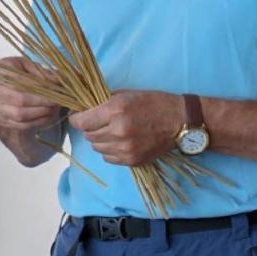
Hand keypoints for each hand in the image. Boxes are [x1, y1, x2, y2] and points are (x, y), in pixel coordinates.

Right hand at [0, 57, 65, 132]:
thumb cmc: (15, 72)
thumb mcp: (25, 64)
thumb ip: (39, 71)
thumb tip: (57, 81)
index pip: (20, 81)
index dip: (39, 86)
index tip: (55, 89)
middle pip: (20, 99)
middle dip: (43, 101)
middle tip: (58, 100)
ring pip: (21, 114)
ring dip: (41, 112)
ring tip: (54, 107)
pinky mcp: (2, 120)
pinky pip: (22, 125)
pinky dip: (38, 121)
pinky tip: (47, 114)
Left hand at [68, 90, 183, 166]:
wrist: (180, 121)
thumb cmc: (153, 103)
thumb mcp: (126, 94)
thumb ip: (103, 102)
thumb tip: (83, 109)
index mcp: (115, 111)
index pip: (81, 122)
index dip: (77, 118)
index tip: (78, 116)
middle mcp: (118, 132)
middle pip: (88, 135)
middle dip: (89, 128)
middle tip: (97, 122)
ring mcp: (125, 149)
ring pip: (97, 147)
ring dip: (99, 139)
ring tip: (111, 131)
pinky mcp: (132, 160)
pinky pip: (108, 158)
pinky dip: (110, 150)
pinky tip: (120, 141)